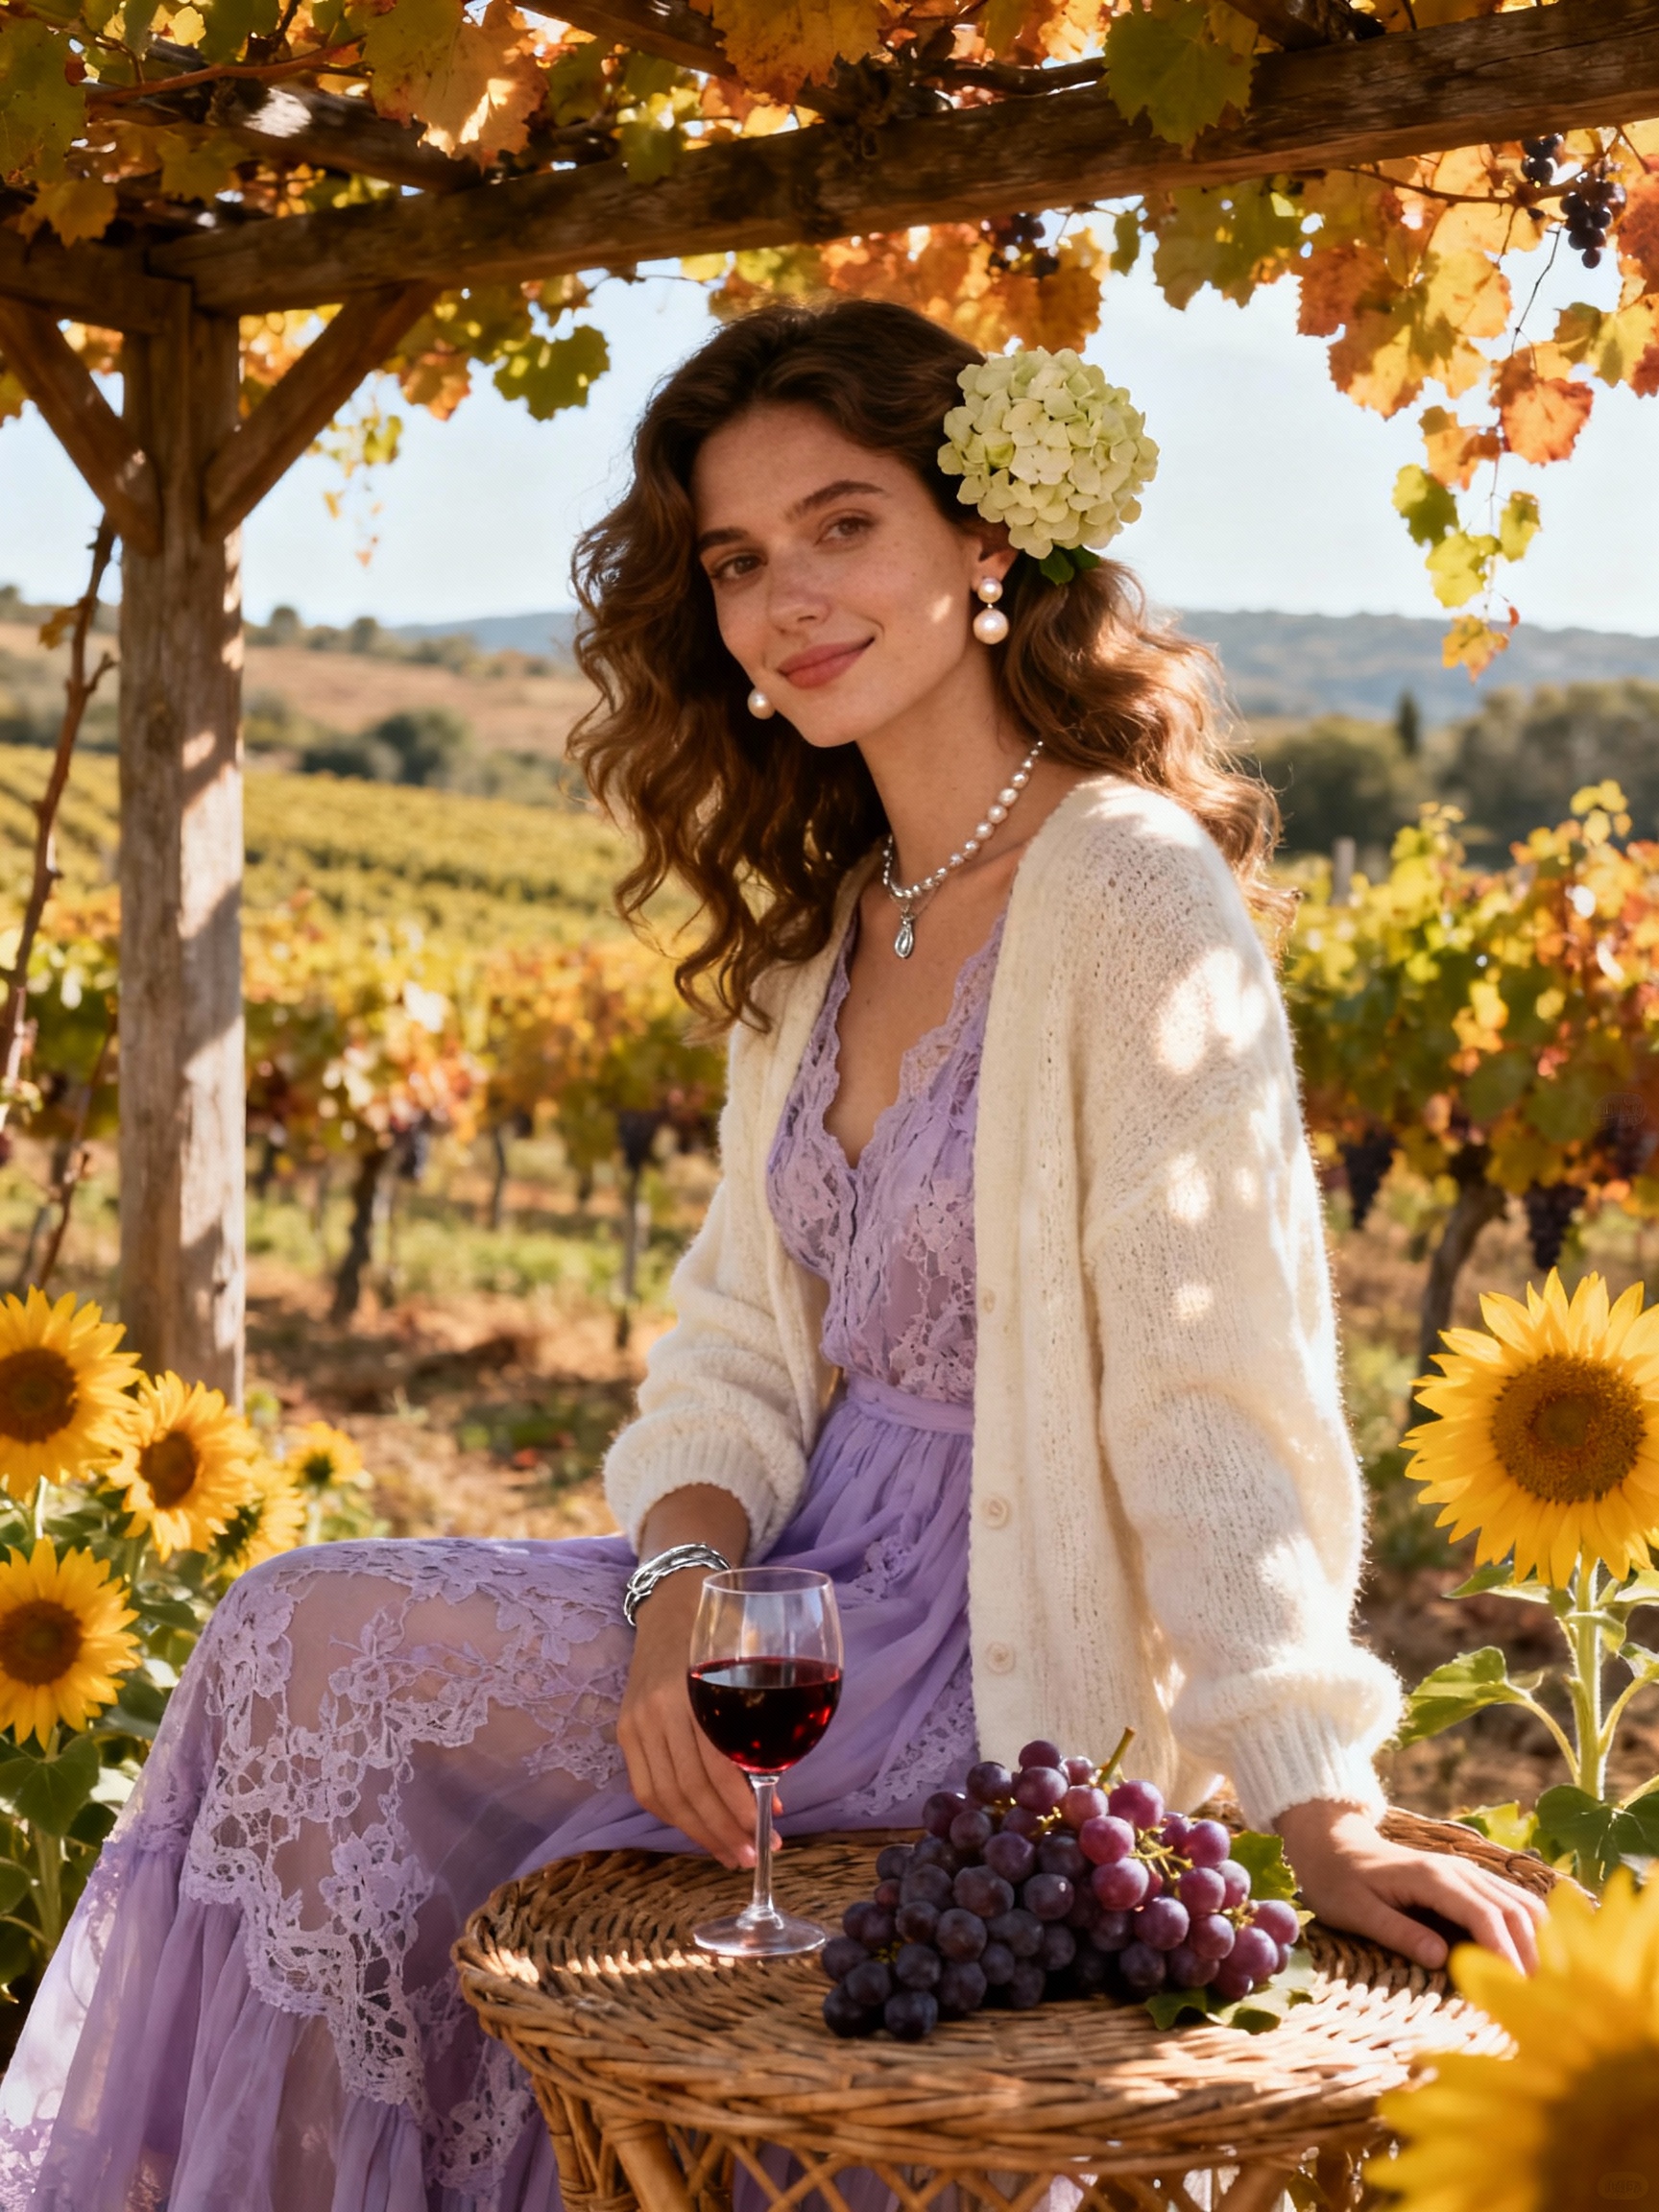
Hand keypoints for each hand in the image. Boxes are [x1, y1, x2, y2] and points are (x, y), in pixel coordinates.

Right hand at [617, 1570, 778, 1868]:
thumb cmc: (722, 1628)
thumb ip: (757, 1716)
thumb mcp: (746, 1659)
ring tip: (729, 1854)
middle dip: (723, 1830)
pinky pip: (645, 1786)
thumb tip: (775, 1782)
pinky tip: (699, 1829)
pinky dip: (672, 1815)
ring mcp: (635, 1721)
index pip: (715, 1767)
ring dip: (699, 1832)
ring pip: (663, 1796)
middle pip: (688, 1790)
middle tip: (752, 1855)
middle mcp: (655, 1710)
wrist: (672, 1600)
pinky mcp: (625, 1729)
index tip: (769, 1830)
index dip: (740, 1806)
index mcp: (689, 1692)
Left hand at [1274, 1801, 1546, 1973]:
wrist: (1333, 1845)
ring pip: (1523, 1904)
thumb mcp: (1356, 1911)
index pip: (1485, 1915)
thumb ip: (1398, 1933)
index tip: (1522, 1993)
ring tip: (1551, 1990)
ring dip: (1542, 1943)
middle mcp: (1458, 1870)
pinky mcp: (1470, 1883)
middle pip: (1515, 1911)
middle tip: (1548, 2004)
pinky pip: (1514, 1903)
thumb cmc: (1339, 1882)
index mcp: (1432, 1878)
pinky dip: (1534, 1931)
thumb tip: (1442, 1959)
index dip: (1507, 1954)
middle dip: (1535, 1955)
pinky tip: (1542, 1962)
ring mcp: (1468, 1874)